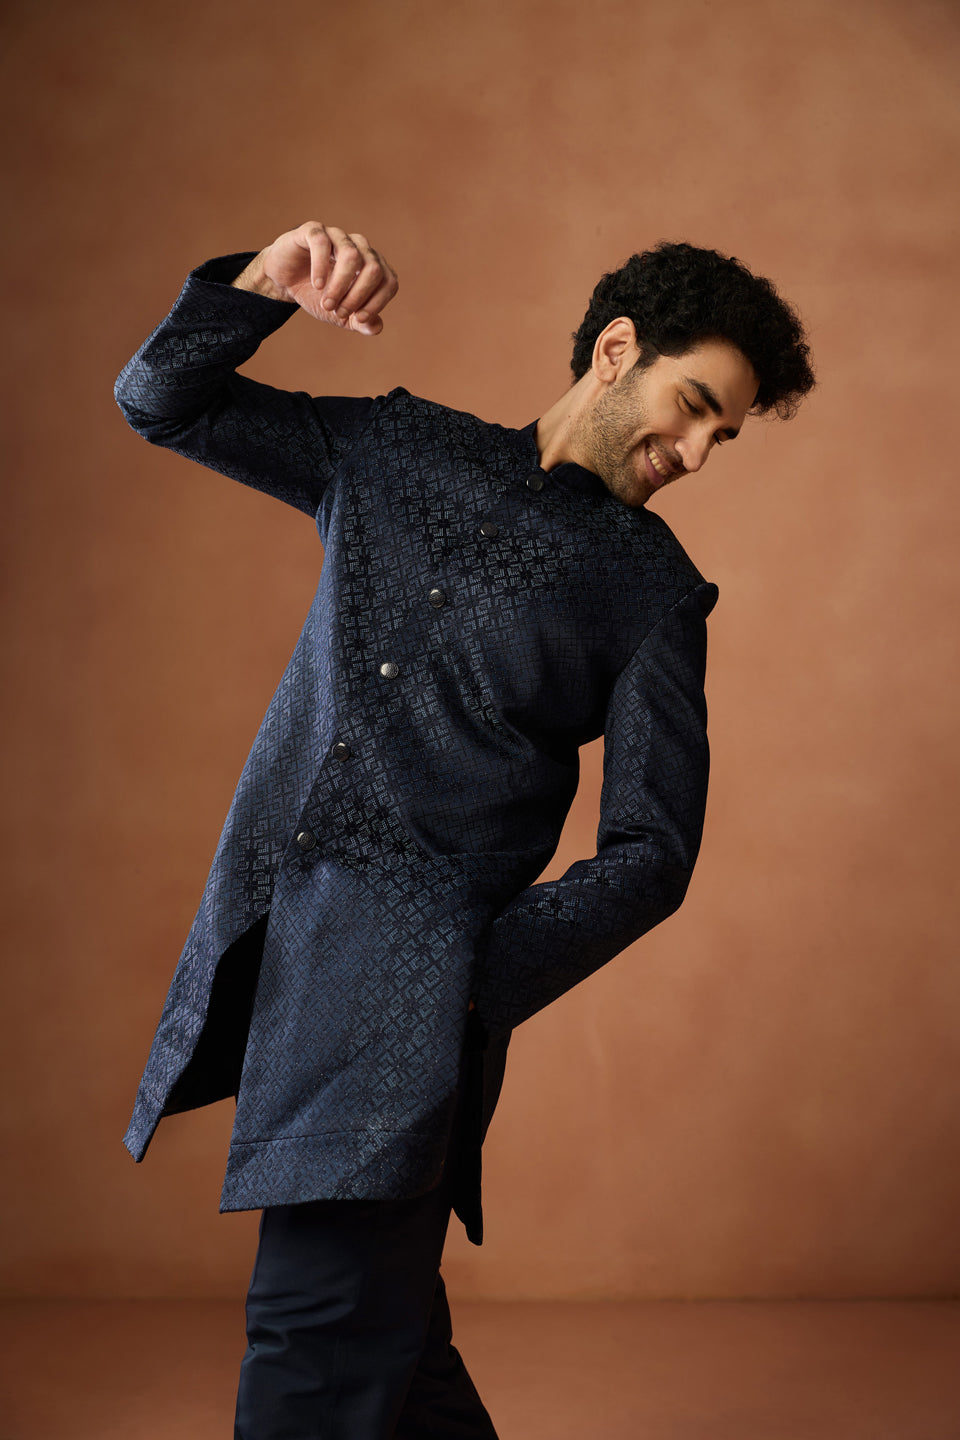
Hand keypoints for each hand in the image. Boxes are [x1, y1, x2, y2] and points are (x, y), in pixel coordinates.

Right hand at [232, 222, 397, 335]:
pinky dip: (322, 267)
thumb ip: (361, 322)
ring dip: (340, 285)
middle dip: (358, 296)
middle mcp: (359, 246)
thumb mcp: (341, 316)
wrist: (286, 283)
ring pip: (352, 255)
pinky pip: (323, 243)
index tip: (358, 319)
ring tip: (327, 304)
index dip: (377, 303)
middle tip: (339, 312)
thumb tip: (376, 327)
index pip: (389, 281)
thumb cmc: (318, 295)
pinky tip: (317, 285)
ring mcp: (337, 235)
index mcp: (371, 265)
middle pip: (374, 268)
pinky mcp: (313, 231)